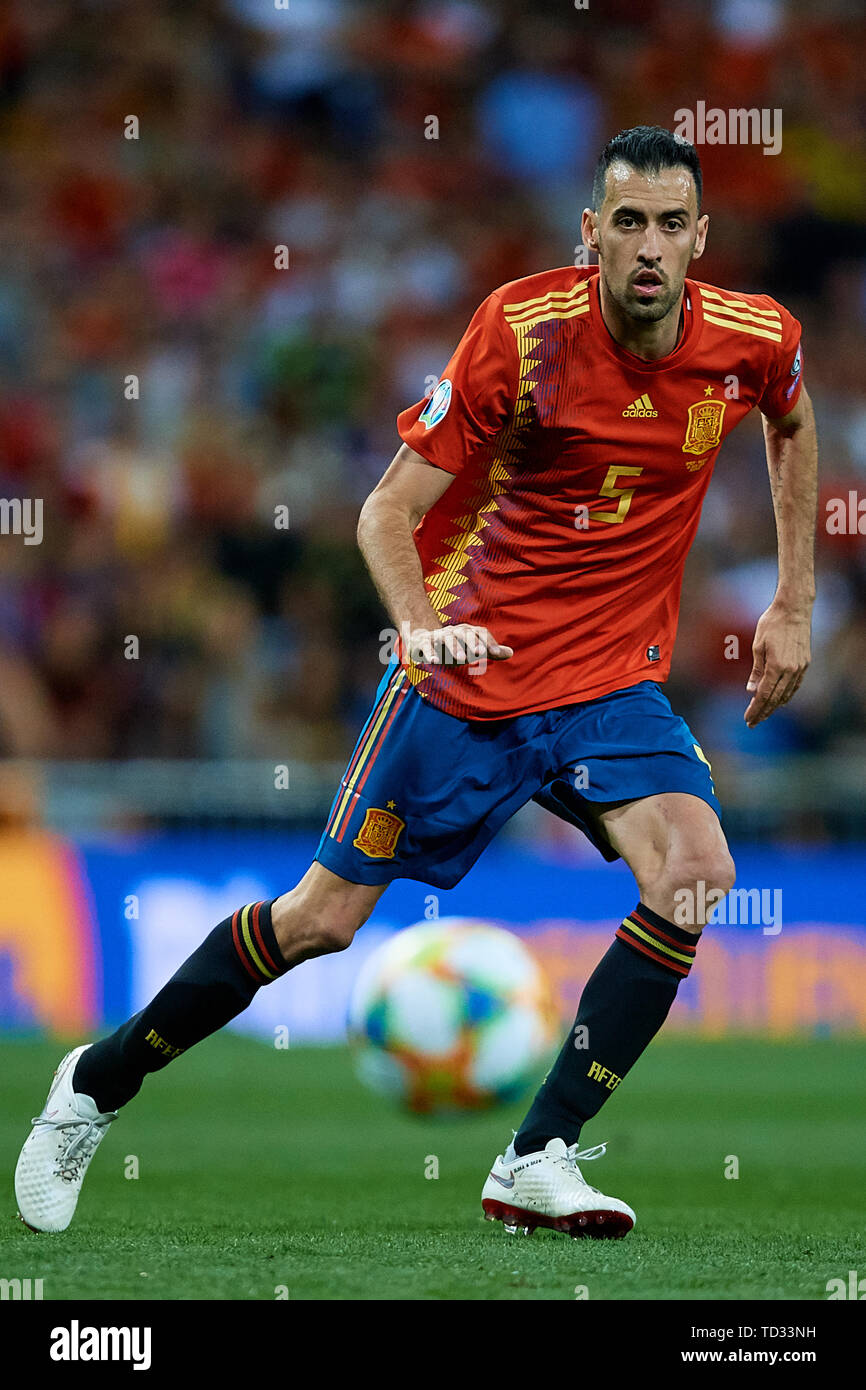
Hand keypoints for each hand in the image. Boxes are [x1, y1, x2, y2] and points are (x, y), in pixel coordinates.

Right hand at [406, 623, 513, 667]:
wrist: (422, 642)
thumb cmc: (452, 648)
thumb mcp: (471, 650)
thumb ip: (489, 651)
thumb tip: (511, 653)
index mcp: (466, 631)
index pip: (479, 632)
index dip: (488, 641)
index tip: (496, 653)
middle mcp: (453, 631)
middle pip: (464, 633)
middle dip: (472, 642)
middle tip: (479, 653)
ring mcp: (437, 636)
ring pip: (447, 638)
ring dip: (454, 648)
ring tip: (461, 659)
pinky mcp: (423, 642)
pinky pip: (427, 646)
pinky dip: (430, 653)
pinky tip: (434, 661)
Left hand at [744, 601, 810, 727]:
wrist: (794, 610)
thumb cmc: (772, 624)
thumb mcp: (758, 646)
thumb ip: (756, 671)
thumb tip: (751, 690)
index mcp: (776, 667)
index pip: (764, 695)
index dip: (755, 709)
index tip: (748, 719)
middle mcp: (790, 670)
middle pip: (775, 699)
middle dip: (763, 712)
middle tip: (753, 723)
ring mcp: (800, 668)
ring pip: (787, 694)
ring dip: (775, 706)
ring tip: (764, 714)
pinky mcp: (805, 663)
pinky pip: (795, 686)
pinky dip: (787, 695)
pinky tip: (780, 700)